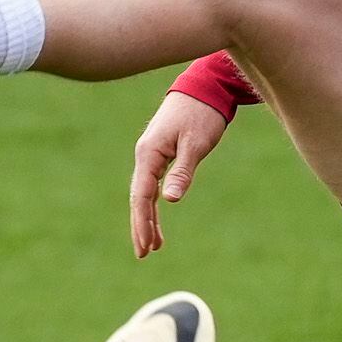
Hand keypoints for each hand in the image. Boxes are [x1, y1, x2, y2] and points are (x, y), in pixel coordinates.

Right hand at [129, 93, 230, 258]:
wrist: (203, 87)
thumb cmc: (201, 114)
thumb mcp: (196, 144)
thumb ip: (183, 172)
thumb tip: (170, 200)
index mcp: (149, 154)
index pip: (142, 195)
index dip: (142, 222)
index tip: (145, 246)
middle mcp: (145, 155)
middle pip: (138, 198)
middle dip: (141, 226)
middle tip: (144, 254)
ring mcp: (150, 154)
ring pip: (144, 193)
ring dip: (148, 218)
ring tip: (153, 245)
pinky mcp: (160, 153)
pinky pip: (152, 184)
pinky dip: (155, 203)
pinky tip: (159, 216)